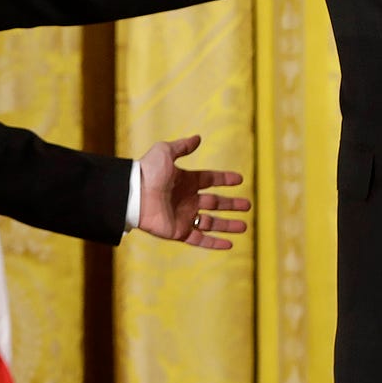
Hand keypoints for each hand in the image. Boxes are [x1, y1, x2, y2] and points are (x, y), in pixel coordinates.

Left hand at [136, 134, 250, 249]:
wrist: (134, 195)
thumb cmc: (148, 171)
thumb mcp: (165, 152)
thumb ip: (182, 146)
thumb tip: (198, 138)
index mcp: (185, 180)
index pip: (210, 179)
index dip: (224, 179)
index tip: (239, 179)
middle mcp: (187, 199)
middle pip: (215, 202)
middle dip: (232, 205)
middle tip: (247, 205)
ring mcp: (184, 216)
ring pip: (211, 223)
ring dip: (228, 225)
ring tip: (244, 227)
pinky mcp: (179, 232)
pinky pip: (200, 239)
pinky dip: (215, 243)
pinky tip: (229, 244)